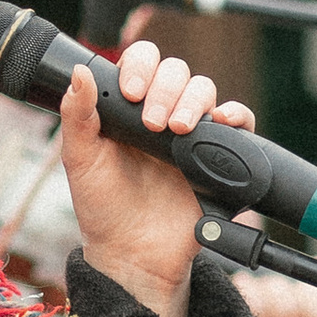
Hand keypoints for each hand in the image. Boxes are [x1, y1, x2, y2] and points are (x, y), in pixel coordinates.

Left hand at [58, 35, 254, 316]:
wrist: (134, 255)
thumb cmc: (103, 209)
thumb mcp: (81, 161)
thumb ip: (78, 116)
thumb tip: (80, 73)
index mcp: (127, 109)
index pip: (142, 62)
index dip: (140, 66)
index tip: (130, 91)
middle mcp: (161, 114)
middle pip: (177, 72)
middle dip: (165, 89)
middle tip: (152, 122)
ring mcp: (191, 134)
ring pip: (205, 90)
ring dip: (193, 101)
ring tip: (178, 129)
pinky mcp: (217, 156)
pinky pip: (238, 123)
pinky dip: (236, 114)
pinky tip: (221, 121)